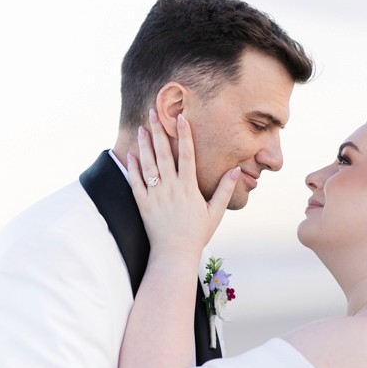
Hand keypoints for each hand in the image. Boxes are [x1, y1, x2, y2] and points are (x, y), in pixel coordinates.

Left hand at [126, 109, 239, 258]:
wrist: (174, 254)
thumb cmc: (197, 234)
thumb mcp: (215, 212)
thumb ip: (225, 190)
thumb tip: (236, 171)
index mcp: (189, 187)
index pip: (187, 155)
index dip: (184, 134)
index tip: (181, 118)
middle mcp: (171, 188)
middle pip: (164, 153)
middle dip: (158, 131)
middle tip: (153, 112)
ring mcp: (155, 195)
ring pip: (148, 164)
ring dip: (144, 144)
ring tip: (141, 128)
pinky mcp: (143, 204)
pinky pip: (136, 182)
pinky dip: (132, 168)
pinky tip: (130, 155)